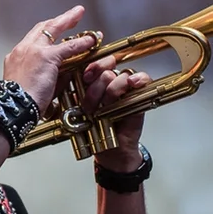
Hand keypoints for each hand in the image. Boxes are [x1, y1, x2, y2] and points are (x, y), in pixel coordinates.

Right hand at [2, 6, 98, 111]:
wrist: (13, 108)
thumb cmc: (18, 105)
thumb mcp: (29, 86)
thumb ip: (47, 77)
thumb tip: (66, 74)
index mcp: (15, 57)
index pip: (33, 39)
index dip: (46, 31)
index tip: (54, 27)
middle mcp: (22, 50)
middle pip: (42, 27)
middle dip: (58, 19)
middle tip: (71, 14)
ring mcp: (34, 51)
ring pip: (53, 28)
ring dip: (68, 20)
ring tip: (79, 13)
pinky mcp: (47, 57)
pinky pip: (69, 46)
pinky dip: (82, 42)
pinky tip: (91, 39)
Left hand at [81, 54, 152, 170]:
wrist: (109, 149)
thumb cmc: (92, 130)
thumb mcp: (77, 110)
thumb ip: (75, 93)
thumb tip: (69, 79)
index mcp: (92, 83)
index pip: (94, 64)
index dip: (91, 67)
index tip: (85, 76)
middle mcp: (109, 83)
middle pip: (107, 69)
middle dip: (97, 86)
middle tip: (91, 103)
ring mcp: (125, 88)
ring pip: (121, 75)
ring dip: (112, 90)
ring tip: (106, 106)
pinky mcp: (139, 95)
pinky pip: (143, 79)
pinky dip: (139, 79)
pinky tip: (132, 84)